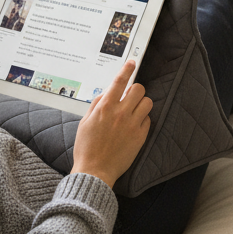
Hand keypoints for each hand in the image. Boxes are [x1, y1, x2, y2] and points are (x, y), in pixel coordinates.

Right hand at [71, 61, 152, 187]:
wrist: (95, 171)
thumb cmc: (87, 147)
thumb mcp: (85, 122)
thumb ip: (96, 105)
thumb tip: (106, 94)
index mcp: (105, 108)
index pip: (119, 81)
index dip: (127, 69)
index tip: (132, 62)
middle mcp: (121, 113)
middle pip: (139, 89)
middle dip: (135, 90)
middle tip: (129, 97)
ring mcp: (132, 125)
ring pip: (147, 102)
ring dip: (141, 104)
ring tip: (133, 111)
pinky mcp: (140, 136)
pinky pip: (148, 119)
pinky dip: (142, 119)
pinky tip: (133, 126)